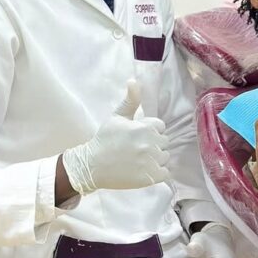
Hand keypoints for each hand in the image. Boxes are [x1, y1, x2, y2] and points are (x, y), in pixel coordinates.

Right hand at [61, 79, 169, 194]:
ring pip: (165, 156)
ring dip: (156, 158)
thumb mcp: (116, 117)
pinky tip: (144, 170)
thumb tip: (134, 80)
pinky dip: (157, 172)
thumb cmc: (104, 140)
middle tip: (136, 149)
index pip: (160, 127)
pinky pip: (165, 172)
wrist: (92, 166)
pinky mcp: (151, 177)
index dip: (149, 131)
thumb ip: (130, 100)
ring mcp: (152, 161)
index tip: (137, 136)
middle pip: (164, 142)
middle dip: (154, 144)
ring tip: (139, 160)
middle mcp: (151, 143)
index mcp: (145, 127)